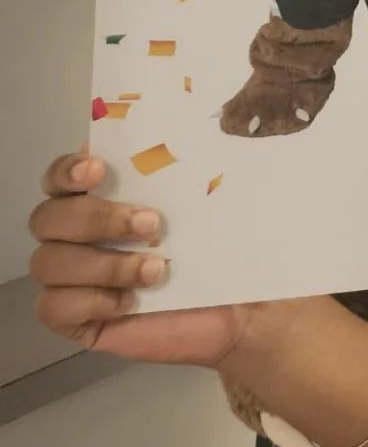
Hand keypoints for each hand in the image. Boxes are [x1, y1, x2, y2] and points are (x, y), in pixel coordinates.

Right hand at [29, 152, 247, 366]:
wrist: (242, 310)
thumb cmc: (228, 250)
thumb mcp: (217, 203)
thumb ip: (194, 171)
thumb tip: (198, 128)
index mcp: (107, 199)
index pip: (62, 177)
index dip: (67, 170)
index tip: (98, 168)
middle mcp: (80, 236)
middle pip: (46, 218)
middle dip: (95, 218)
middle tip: (152, 223)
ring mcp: (75, 279)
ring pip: (47, 262)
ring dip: (105, 264)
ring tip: (157, 269)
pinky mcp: (77, 319)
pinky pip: (53, 307)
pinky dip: (92, 300)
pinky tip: (131, 301)